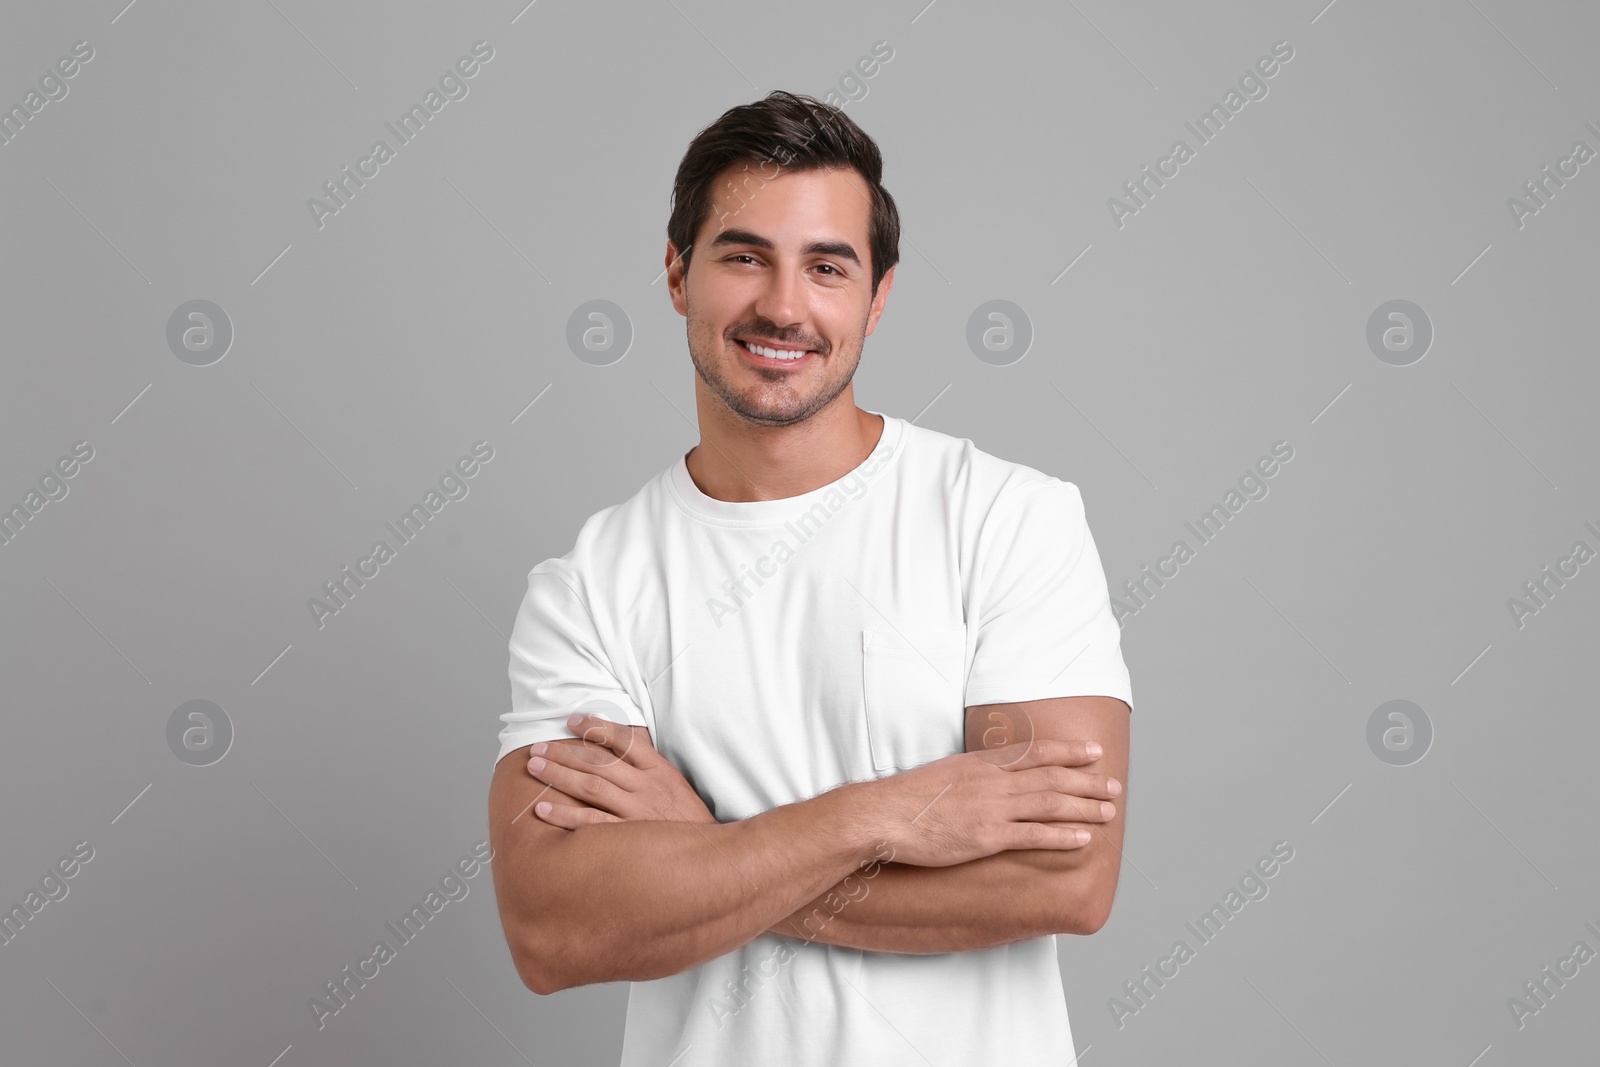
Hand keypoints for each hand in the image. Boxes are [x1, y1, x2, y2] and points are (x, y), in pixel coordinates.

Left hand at [528, 712, 717, 827]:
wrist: (711, 859)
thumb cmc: (688, 822)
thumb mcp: (676, 787)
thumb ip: (650, 767)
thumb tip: (624, 744)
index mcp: (660, 771)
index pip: (624, 740)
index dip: (596, 727)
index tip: (572, 720)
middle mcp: (647, 787)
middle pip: (599, 762)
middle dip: (564, 752)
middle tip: (537, 747)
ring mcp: (637, 812)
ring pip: (591, 786)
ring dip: (558, 775)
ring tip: (534, 766)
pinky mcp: (629, 837)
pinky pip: (591, 823)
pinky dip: (565, 816)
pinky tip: (543, 810)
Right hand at [862, 739, 1120, 867]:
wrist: (884, 816)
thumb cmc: (907, 798)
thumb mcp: (945, 772)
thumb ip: (974, 774)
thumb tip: (991, 775)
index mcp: (982, 763)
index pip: (1036, 752)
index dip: (1069, 751)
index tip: (1094, 751)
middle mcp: (992, 781)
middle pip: (1052, 777)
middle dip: (1087, 781)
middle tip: (1114, 786)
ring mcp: (991, 808)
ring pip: (1050, 804)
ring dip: (1084, 806)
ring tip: (1108, 812)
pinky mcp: (987, 837)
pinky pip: (1033, 835)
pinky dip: (1062, 835)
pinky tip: (1083, 838)